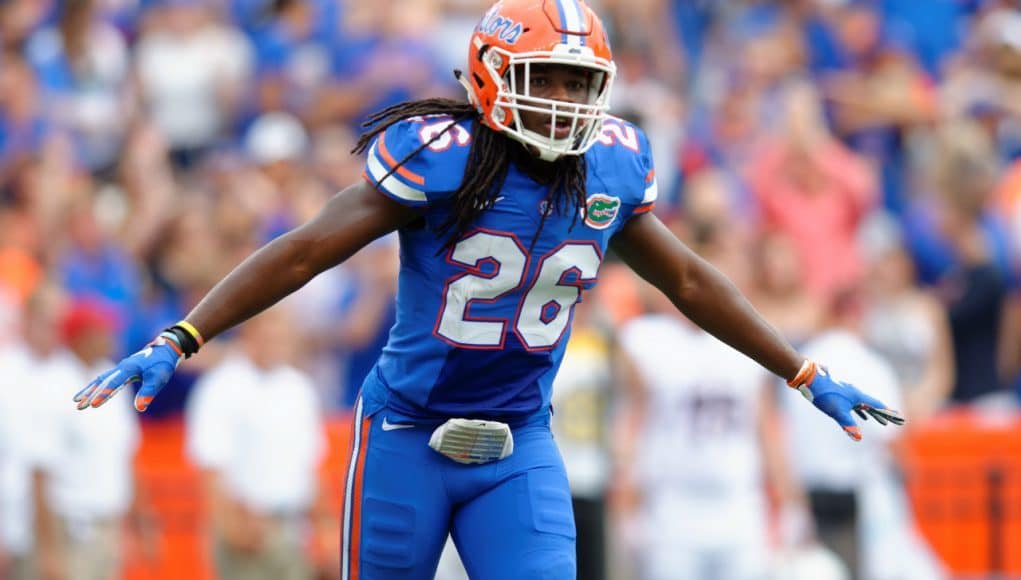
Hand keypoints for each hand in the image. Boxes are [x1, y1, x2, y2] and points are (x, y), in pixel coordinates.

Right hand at [74, 333, 182, 411]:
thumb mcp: (159, 378)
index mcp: (130, 368)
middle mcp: (122, 367)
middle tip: (79, 406)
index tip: (93, 405)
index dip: (104, 394)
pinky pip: (106, 379)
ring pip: (101, 379)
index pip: (114, 383)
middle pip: (102, 381)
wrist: (166, 348)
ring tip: (76, 401)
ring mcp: (121, 368)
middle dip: (90, 394)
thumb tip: (140, 408)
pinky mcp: (123, 370)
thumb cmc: (163, 363)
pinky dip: (97, 386)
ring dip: (89, 390)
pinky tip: (90, 393)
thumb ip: (148, 392)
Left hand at [790, 360, 904, 440]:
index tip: (900, 417)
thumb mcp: (837, 411)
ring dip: (874, 414)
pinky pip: (856, 405)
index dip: (888, 412)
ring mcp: (848, 394)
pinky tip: (862, 416)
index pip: (877, 405)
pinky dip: (862, 411)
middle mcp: (855, 394)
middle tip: (896, 421)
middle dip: (885, 415)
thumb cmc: (825, 394)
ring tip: (882, 422)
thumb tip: (858, 437)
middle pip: (874, 406)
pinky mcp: (841, 395)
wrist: (810, 378)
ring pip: (865, 405)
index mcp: (858, 397)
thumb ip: (848, 424)